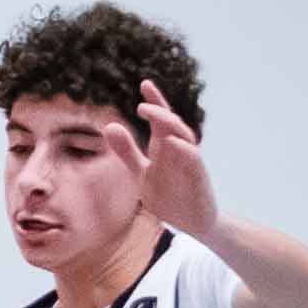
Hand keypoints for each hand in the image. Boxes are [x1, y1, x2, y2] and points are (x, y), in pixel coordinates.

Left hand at [104, 79, 217, 236]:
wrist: (193, 224)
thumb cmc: (170, 196)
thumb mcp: (142, 173)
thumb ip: (127, 152)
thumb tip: (109, 127)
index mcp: (165, 147)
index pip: (161, 118)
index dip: (155, 100)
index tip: (144, 83)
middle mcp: (178, 150)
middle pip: (172, 123)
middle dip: (158, 111)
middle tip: (140, 105)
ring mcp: (189, 162)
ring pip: (184, 136)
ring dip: (169, 125)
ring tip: (153, 116)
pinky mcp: (198, 177)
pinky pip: (192, 159)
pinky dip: (183, 149)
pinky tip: (170, 142)